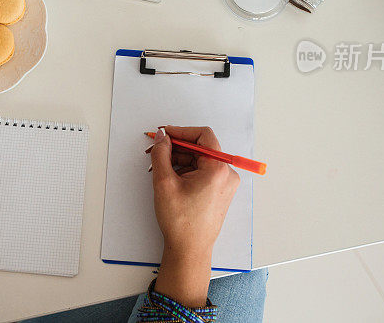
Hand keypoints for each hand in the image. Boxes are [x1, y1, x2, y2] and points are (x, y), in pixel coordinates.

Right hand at [148, 126, 239, 305]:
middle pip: (201, 148)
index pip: (203, 135)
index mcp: (218, 169)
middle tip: (156, 152)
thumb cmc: (181, 222)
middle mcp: (226, 175)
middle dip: (177, 148)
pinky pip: (203, 172)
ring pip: (200, 160)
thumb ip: (161, 154)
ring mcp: (224, 184)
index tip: (165, 135)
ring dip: (180, 160)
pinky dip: (186, 171)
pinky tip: (171, 179)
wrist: (189, 251)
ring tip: (160, 170)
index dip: (181, 132)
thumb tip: (162, 137)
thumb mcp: (164, 182)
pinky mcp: (219, 192)